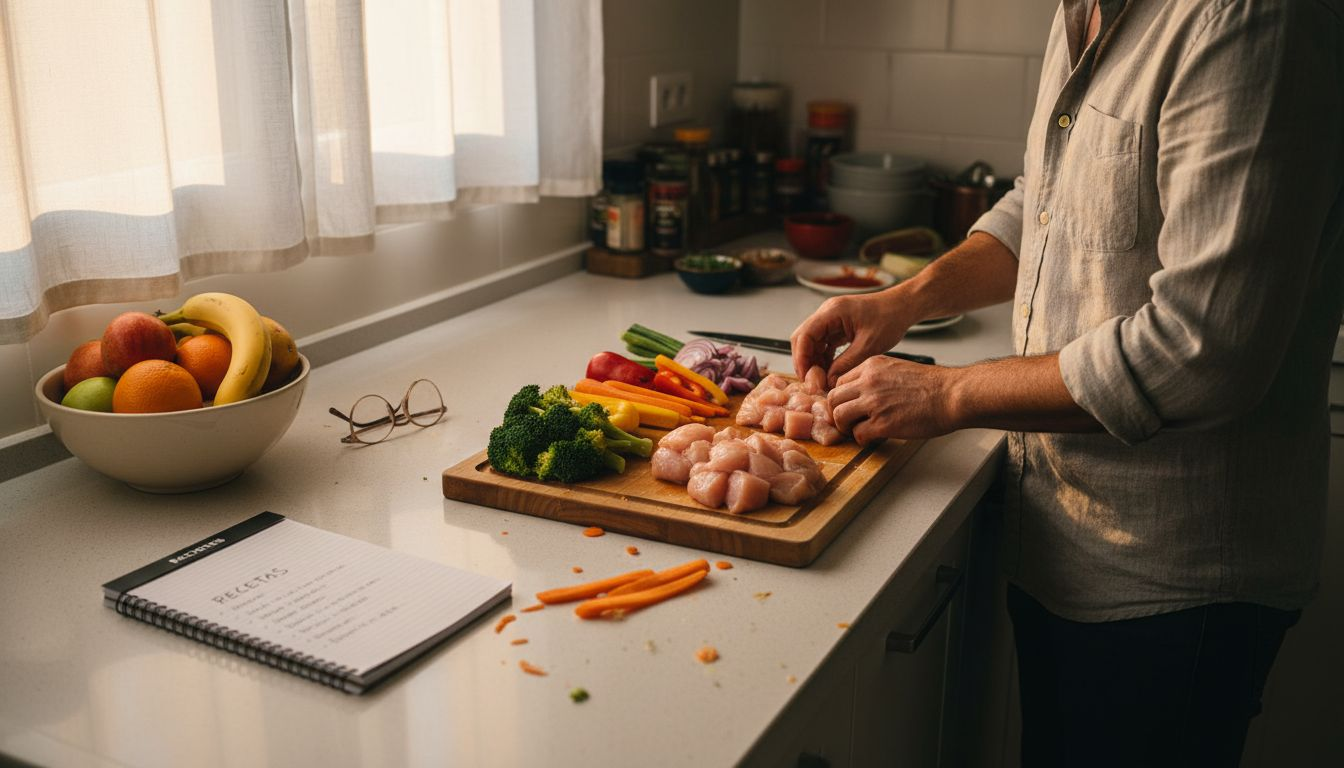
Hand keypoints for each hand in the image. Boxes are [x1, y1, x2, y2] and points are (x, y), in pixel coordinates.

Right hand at [790, 292, 911, 386]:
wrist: (903, 307)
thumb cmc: (890, 318)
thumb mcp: (869, 346)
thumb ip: (846, 364)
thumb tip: (828, 381)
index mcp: (832, 312)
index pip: (804, 335)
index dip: (801, 358)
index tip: (806, 377)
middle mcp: (828, 313)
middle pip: (803, 338)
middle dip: (805, 361)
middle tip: (811, 382)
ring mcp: (832, 319)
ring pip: (812, 342)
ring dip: (814, 361)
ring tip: (822, 380)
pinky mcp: (838, 326)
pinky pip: (824, 343)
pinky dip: (824, 358)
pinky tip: (830, 372)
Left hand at [827, 356, 957, 444]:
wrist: (953, 394)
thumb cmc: (933, 385)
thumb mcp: (898, 368)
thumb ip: (877, 378)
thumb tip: (863, 394)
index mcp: (872, 366)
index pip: (839, 381)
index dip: (842, 397)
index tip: (848, 406)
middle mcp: (869, 381)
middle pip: (833, 398)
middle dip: (837, 413)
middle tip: (847, 422)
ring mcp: (874, 402)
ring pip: (839, 416)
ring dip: (846, 427)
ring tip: (858, 430)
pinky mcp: (883, 423)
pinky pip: (857, 434)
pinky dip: (862, 439)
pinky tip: (873, 438)